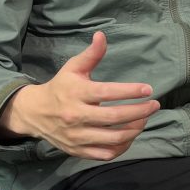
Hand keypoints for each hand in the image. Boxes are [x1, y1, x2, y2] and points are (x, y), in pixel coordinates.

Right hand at [0, 31, 159, 159]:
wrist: (34, 113)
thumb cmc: (60, 87)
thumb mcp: (73, 68)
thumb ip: (91, 54)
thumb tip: (102, 35)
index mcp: (76, 93)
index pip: (107, 93)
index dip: (130, 91)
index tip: (148, 89)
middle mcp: (76, 116)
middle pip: (114, 117)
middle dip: (140, 112)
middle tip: (154, 105)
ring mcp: (77, 136)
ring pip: (114, 138)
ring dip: (135, 129)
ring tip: (144, 119)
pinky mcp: (79, 151)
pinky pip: (107, 154)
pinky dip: (123, 146)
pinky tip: (131, 134)